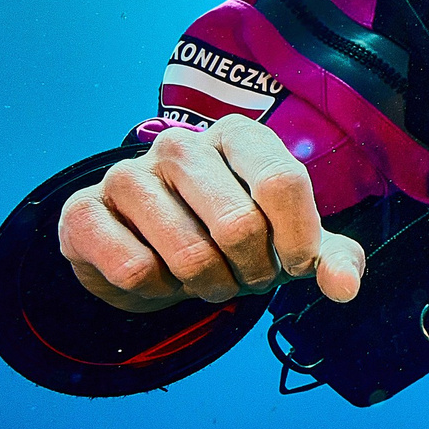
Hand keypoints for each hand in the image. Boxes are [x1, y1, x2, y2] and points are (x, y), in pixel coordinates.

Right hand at [58, 117, 364, 312]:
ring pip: (188, 256)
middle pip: (239, 226)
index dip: (297, 241)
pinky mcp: (83, 210)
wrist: (148, 250)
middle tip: (243, 275)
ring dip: (207, 286)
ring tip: (203, 276)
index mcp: (239, 136)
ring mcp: (127, 174)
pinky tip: (156, 274)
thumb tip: (345, 286)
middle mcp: (181, 144)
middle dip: (251, 272)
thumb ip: (329, 258)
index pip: (283, 181)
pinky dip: (157, 292)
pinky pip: (133, 270)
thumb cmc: (231, 239)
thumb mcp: (288, 244)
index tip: (294, 266)